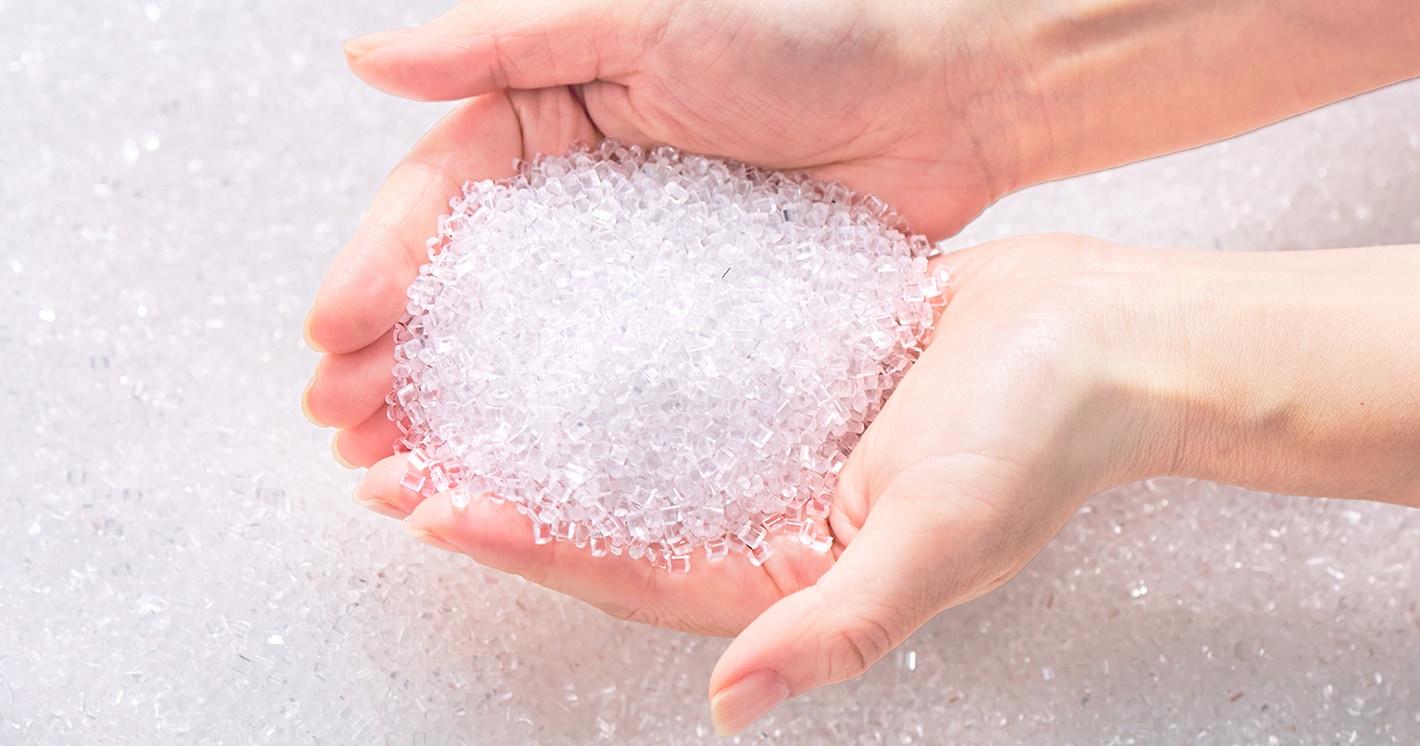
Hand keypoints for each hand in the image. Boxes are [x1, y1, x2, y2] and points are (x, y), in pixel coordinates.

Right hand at [304, 0, 1040, 469]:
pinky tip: (518, 468)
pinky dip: (564, 420)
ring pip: (531, 341)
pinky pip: (620, 374)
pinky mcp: (702, 314)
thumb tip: (368, 58)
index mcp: (555, 109)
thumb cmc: (815, 21)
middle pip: (468, 283)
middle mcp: (587, 188)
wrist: (960, 82)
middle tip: (346, 427)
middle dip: (397, 352)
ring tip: (401, 464)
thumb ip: (508, 41)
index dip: (377, 266)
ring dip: (461, 401)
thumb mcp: (649, 14)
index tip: (329, 337)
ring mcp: (641, 259)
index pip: (441, 195)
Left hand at [318, 219, 1170, 732]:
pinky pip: (675, 386)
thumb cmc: (1044, 439)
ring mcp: (771, 451)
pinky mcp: (781, 383)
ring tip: (446, 408)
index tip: (435, 511)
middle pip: (609, 518)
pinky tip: (551, 345)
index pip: (632, 574)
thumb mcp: (939, 536)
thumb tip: (735, 709)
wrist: (1103, 338)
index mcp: (794, 575)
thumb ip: (838, 622)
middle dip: (502, 498)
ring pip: (628, 450)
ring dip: (536, 433)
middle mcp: (770, 520)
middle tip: (396, 464)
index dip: (529, 547)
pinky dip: (606, 372)